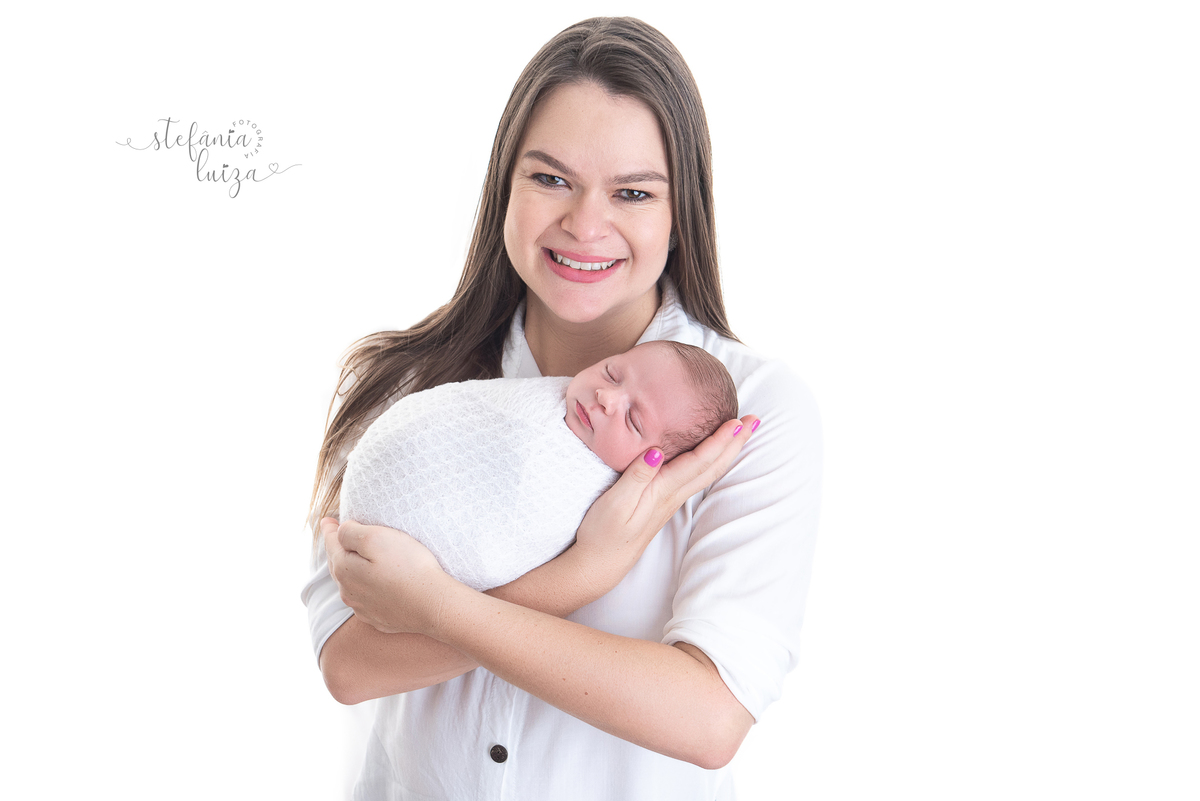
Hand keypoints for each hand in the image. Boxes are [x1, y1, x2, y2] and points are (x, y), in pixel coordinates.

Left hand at [322, 517, 456, 635]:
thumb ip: (351, 532)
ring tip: (355, 559)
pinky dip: (366, 589)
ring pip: (351, 584)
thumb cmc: (408, 567)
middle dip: (337, 550)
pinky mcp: (380, 618)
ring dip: (351, 570)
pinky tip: (373, 585)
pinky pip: (367, 600)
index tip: (327, 520)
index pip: (331, 544)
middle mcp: (348, 593)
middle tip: (337, 536)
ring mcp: (364, 609)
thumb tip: (340, 531)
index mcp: (344, 570)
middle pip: (338, 565)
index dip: (329, 530)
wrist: (433, 604)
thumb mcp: (376, 538)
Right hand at [570, 415, 758, 591]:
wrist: (599, 565)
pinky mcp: (664, 503)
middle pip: (713, 466)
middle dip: (735, 443)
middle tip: (755, 420)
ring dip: (727, 452)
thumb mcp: (616, 502)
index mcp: (663, 491)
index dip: (719, 440)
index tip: (738, 421)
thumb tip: (657, 450)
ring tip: (741, 434)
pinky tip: (711, 456)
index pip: (699, 461)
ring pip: (707, 473)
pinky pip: (696, 478)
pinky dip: (710, 462)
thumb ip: (637, 475)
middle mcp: (673, 495)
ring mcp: (671, 500)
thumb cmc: (603, 533)